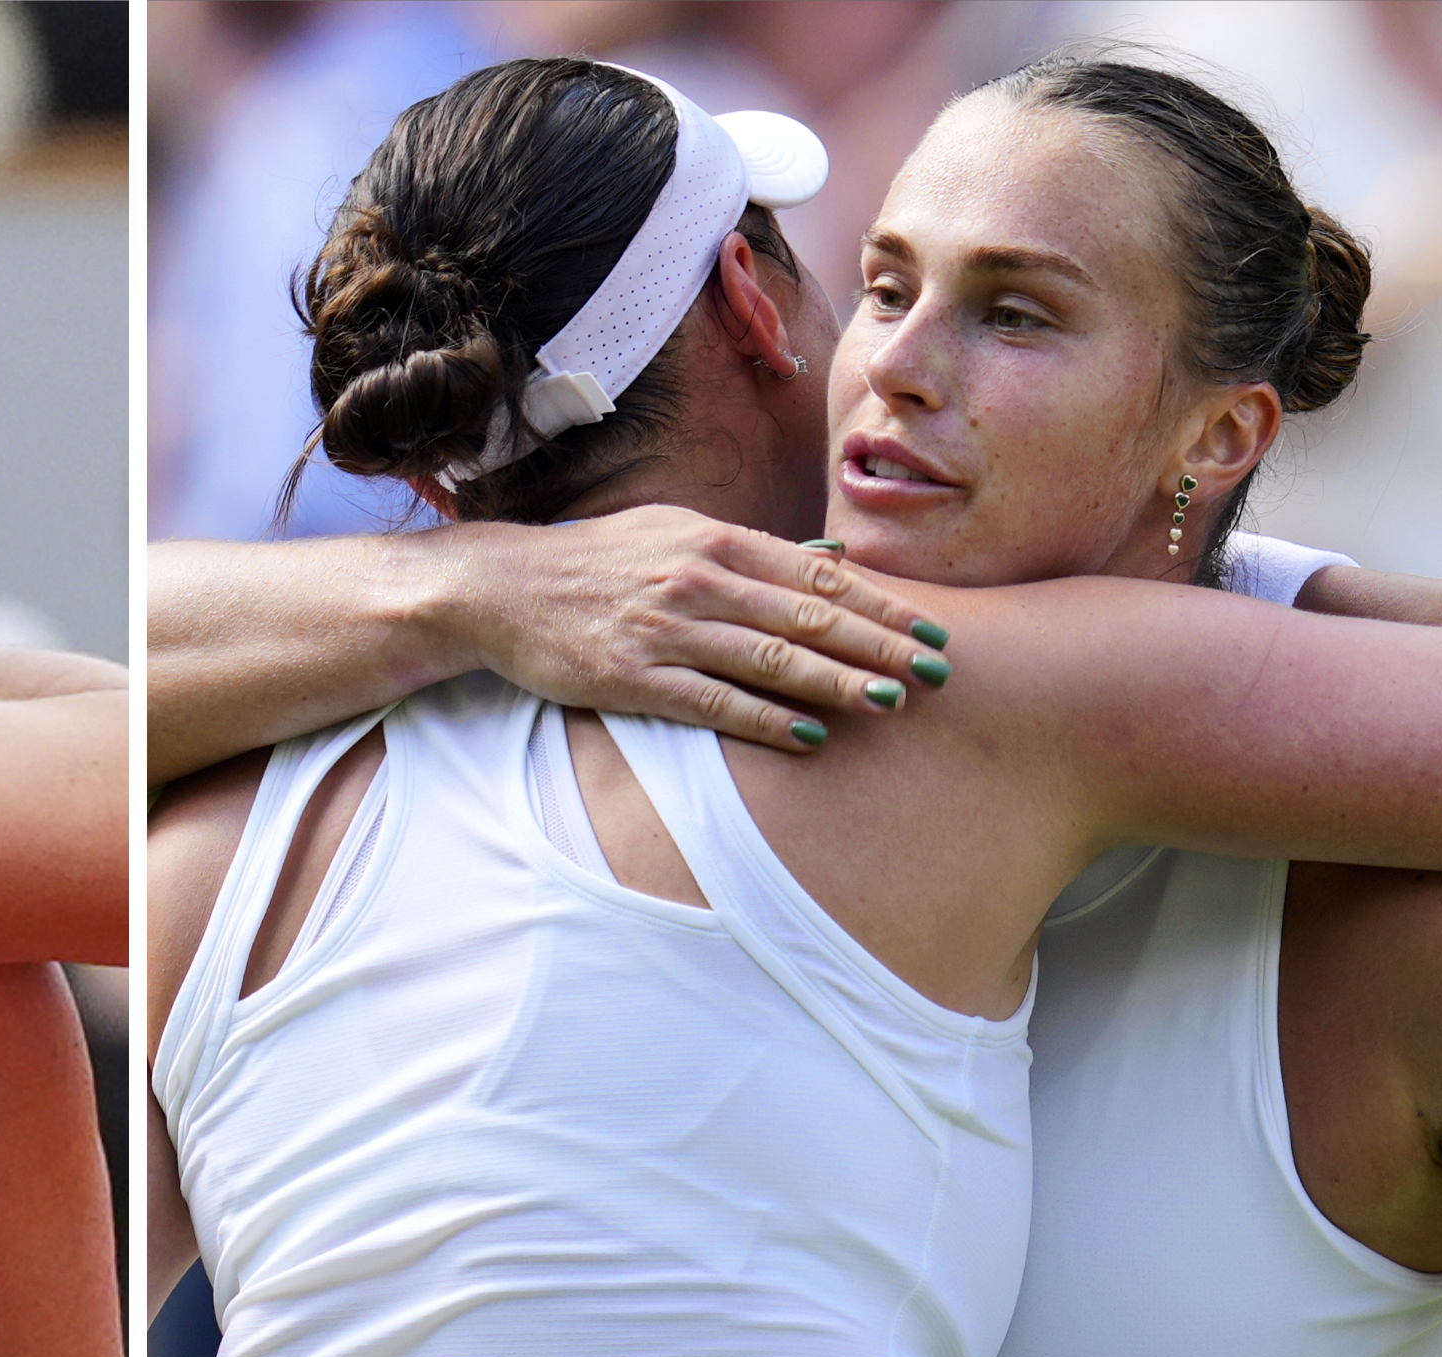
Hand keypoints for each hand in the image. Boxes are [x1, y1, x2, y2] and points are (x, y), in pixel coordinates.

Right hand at [442, 507, 953, 751]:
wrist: (503, 589)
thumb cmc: (597, 564)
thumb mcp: (673, 533)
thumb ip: (749, 551)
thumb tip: (827, 559)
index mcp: (715, 540)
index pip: (819, 575)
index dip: (882, 605)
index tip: (932, 629)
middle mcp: (699, 580)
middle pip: (810, 617)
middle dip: (880, 646)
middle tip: (938, 673)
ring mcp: (667, 630)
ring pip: (772, 660)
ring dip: (838, 684)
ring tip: (892, 704)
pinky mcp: (634, 678)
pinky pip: (716, 703)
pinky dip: (769, 721)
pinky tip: (812, 737)